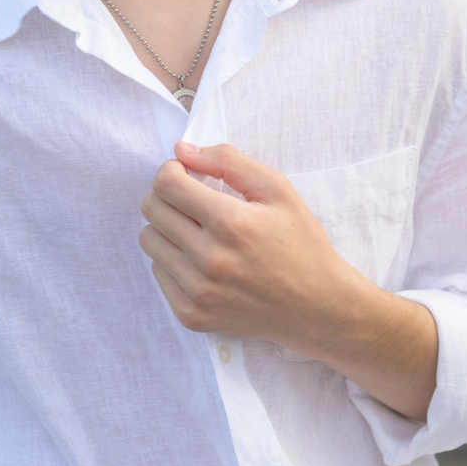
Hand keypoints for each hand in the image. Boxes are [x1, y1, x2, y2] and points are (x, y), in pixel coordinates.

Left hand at [138, 140, 364, 355]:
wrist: (318, 307)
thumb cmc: (302, 244)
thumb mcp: (279, 191)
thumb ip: (230, 162)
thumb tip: (182, 150)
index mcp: (231, 223)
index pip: (167, 183)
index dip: (173, 170)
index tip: (189, 175)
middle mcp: (210, 259)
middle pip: (151, 209)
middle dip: (168, 195)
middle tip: (194, 201)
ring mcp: (198, 291)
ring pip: (149, 241)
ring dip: (167, 228)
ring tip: (197, 231)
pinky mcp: (192, 315)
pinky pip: (158, 273)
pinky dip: (174, 261)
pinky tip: (202, 261)